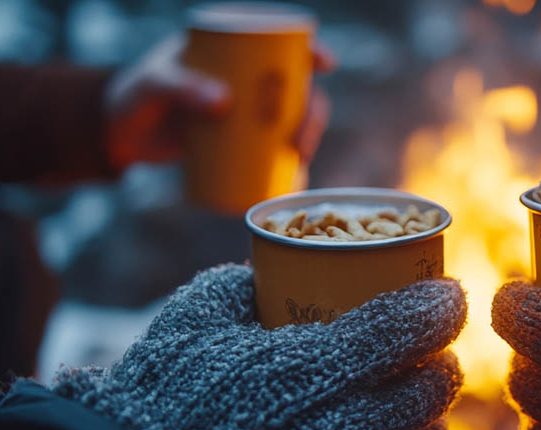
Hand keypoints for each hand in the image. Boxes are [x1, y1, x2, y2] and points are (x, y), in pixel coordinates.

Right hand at [53, 265, 465, 429]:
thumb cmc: (161, 399)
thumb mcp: (193, 321)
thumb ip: (242, 285)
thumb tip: (270, 273)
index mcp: (309, 368)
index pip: (405, 327)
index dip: (440, 305)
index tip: (448, 293)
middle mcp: (341, 428)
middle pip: (430, 385)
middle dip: (438, 357)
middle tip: (428, 344)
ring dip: (430, 410)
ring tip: (416, 392)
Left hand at [105, 36, 333, 170]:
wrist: (117, 136)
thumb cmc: (131, 98)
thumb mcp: (151, 87)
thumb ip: (179, 87)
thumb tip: (224, 101)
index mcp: (230, 49)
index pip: (279, 43)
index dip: (310, 50)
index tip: (324, 64)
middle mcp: (246, 78)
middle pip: (297, 87)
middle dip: (313, 109)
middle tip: (301, 137)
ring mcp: (246, 110)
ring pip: (292, 118)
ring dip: (308, 136)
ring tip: (299, 158)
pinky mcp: (241, 139)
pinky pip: (275, 147)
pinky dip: (291, 162)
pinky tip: (301, 175)